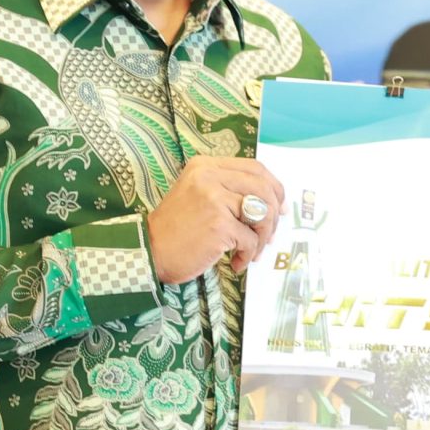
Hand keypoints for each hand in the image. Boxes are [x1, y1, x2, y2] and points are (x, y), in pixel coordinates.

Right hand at [146, 155, 283, 283]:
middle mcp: (209, 177)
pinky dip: (247, 255)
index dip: (274, 187)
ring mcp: (214, 199)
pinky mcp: (219, 224)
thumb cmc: (176, 230)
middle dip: (273, 216)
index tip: (279, 207)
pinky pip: (250, 240)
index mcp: (206, 166)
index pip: (255, 168)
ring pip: (262, 214)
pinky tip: (235, 263)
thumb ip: (230, 192)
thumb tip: (276, 205)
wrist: (149, 251)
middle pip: (264, 189)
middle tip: (268, 235)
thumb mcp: (199, 196)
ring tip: (250, 252)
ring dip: (262, 238)